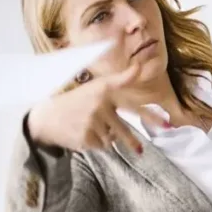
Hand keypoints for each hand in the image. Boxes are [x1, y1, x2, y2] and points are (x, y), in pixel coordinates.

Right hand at [27, 63, 167, 154]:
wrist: (45, 117)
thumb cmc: (75, 102)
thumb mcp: (95, 88)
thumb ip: (119, 81)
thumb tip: (139, 68)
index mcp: (101, 91)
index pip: (119, 84)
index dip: (131, 76)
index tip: (144, 66)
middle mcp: (98, 105)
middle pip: (126, 126)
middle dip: (144, 132)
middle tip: (166, 130)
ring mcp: (92, 122)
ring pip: (114, 138)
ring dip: (111, 138)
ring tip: (102, 132)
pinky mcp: (86, 137)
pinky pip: (103, 146)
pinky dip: (97, 143)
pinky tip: (84, 134)